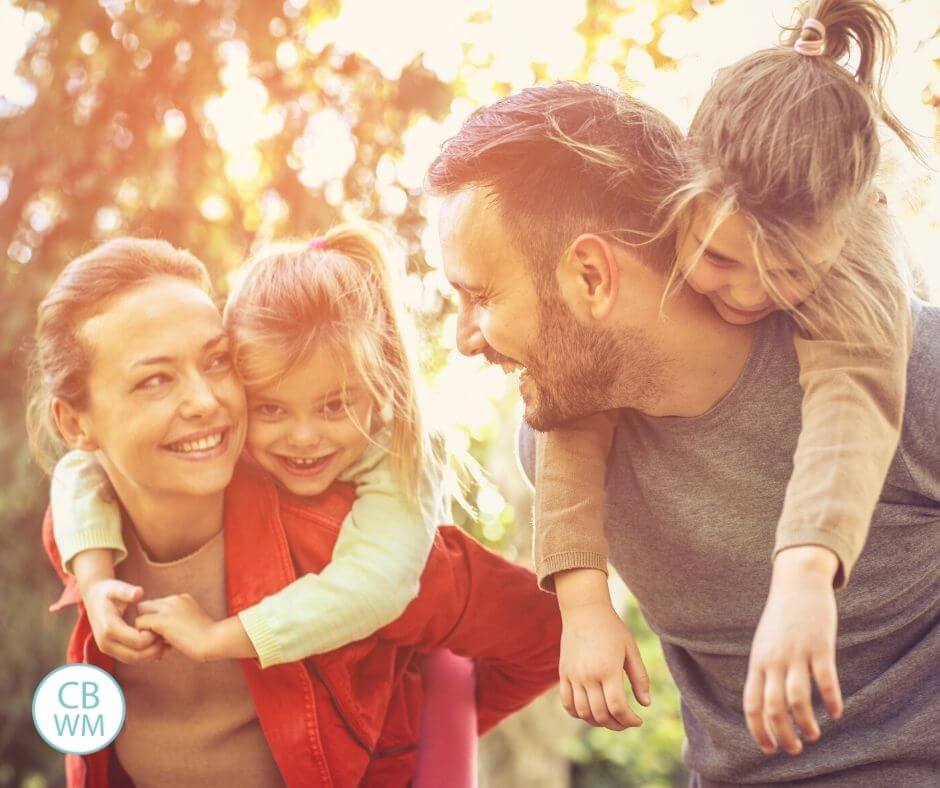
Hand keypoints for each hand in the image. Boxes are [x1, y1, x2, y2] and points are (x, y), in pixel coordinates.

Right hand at [84, 579, 165, 663]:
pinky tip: (157, 645)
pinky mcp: (111, 650)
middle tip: (167, 637)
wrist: (94, 598)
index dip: (153, 636)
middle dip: (154, 649)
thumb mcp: (116, 587)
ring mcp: (107, 649)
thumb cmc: (108, 591)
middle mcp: (105, 643)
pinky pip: (130, 658)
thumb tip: (138, 593)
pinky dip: (145, 655)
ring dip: (151, 654)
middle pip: (135, 656)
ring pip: (133, 660)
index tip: (162, 625)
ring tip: (165, 641)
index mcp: (109, 628)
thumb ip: (126, 591)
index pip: (137, 641)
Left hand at [135, 593, 217, 662]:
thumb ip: (179, 623)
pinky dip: (144, 635)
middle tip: (158, 639)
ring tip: (158, 644)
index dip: (158, 618)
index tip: (167, 635)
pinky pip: (140, 623)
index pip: (159, 604)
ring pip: (141, 612)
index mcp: (182, 598)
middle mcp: (173, 599)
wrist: (213, 640)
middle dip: (149, 620)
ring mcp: (166, 608)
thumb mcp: (193, 624)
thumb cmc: (207, 638)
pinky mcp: (161, 620)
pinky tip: (157, 646)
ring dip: (145, 627)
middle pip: (147, 605)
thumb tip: (164, 636)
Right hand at [559, 599, 650, 729]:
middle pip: (600, 714)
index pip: (617, 707)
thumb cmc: (612, 628)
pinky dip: (578, 714)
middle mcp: (588, 675)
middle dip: (617, 724)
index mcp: (608, 669)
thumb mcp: (631, 650)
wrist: (584, 610)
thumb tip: (645, 704)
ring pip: (583, 713)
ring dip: (598, 722)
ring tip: (610, 718)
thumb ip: (640, 678)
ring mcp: (573, 675)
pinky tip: (590, 712)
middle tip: (626, 722)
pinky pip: (567, 703)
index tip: (638, 720)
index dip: (629, 720)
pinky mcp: (563, 674)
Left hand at [743, 546, 842, 755]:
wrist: (797, 582)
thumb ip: (764, 671)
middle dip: (783, 735)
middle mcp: (774, 660)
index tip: (769, 749)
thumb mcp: (764, 644)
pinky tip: (837, 713)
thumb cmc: (781, 618)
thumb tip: (766, 704)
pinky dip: (832, 701)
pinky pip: (826, 681)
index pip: (752, 704)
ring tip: (814, 735)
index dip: (758, 731)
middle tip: (795, 749)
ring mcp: (797, 653)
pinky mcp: (820, 647)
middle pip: (773, 707)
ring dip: (806, 723)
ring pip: (798, 699)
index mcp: (758, 662)